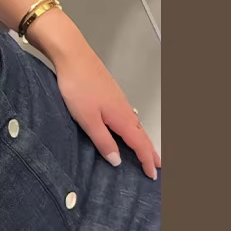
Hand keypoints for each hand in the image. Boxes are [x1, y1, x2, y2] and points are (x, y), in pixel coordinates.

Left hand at [30, 10, 160, 178]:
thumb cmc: (78, 86)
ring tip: (144, 151)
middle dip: (150, 151)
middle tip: (157, 165)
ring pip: (135, 124)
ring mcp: (118, 99)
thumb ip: (103, 141)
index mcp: (121, 118)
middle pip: (141, 134)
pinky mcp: (110, 93)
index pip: (140, 144)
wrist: (72, 56)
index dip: (147, 160)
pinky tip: (125, 127)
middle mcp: (124, 108)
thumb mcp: (87, 119)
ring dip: (141, 139)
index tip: (153, 174)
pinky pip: (127, 116)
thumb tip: (117, 160)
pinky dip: (132, 127)